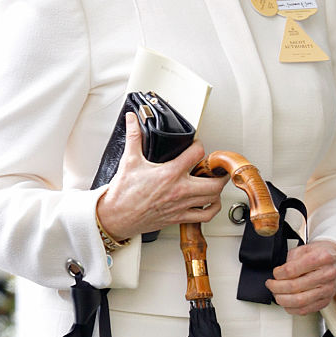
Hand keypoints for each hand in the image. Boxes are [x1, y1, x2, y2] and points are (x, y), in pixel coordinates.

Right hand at [95, 114, 227, 240]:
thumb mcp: (129, 160)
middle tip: (216, 166)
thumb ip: (134, 136)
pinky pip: (205, 215)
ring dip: (217, 188)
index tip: (196, 144)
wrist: (117, 216)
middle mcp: (180, 190)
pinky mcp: (179, 217)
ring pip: (213, 198)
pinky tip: (211, 201)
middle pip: (214, 182)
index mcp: (170, 173)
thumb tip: (132, 119)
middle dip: (218, 172)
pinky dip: (213, 208)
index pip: (196, 154)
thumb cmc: (123, 193)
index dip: (199, 145)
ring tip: (214, 181)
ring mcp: (181, 205)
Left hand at [266, 239, 335, 315]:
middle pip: (295, 287)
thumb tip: (280, 273)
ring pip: (300, 301)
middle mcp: (327, 275)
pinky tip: (286, 303)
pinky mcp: (326, 301)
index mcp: (322, 258)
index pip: (293, 270)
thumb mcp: (305, 247)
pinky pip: (307, 310)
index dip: (279, 273)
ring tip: (276, 294)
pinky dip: (292, 308)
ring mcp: (328, 290)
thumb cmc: (322, 253)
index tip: (275, 273)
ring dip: (283, 299)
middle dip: (277, 287)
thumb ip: (292, 259)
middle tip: (270, 284)